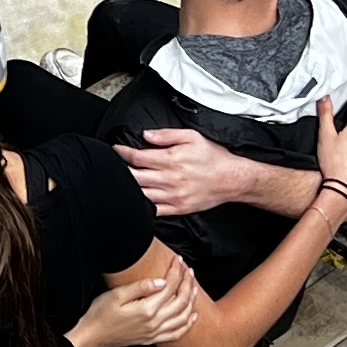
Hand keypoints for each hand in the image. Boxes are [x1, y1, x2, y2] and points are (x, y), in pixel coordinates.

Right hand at [70, 274, 182, 346]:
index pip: (169, 287)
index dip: (176, 271)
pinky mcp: (152, 339)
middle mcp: (154, 323)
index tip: (178, 259)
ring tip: (193, 286)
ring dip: (191, 300)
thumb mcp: (116, 295)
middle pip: (180, 300)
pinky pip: (177, 333)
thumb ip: (141, 287)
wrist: (91, 336)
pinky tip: (192, 315)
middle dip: (187, 282)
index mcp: (146, 310)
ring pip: (183, 317)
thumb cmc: (100, 314)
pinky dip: (188, 324)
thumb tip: (161, 281)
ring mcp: (154, 332)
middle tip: (188, 269)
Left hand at [116, 124, 264, 218]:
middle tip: (114, 166)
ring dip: (129, 189)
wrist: (232, 179)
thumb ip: (167, 135)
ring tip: (122, 182)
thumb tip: (146, 135)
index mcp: (171, 160)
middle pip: (135, 177)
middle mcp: (170, 179)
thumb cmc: (213, 157)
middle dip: (121, 171)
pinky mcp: (179, 209)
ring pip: (141, 195)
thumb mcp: (192, 136)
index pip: (137, 157)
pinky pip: (155, 211)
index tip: (116, 150)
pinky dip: (143, 207)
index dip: (122, 153)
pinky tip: (137, 201)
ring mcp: (174, 196)